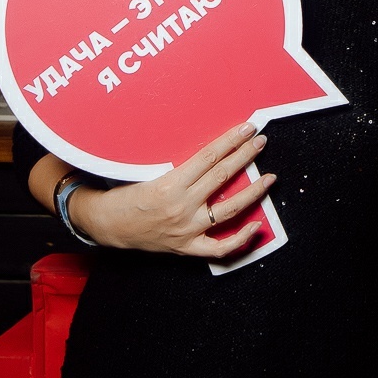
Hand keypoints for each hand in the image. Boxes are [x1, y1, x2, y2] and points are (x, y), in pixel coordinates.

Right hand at [73, 122, 276, 257]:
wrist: (107, 225)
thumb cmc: (126, 195)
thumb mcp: (150, 173)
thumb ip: (182, 168)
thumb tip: (213, 151)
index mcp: (170, 184)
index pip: (209, 157)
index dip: (231, 141)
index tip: (247, 129)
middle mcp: (182, 206)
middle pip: (222, 177)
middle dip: (245, 156)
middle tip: (261, 142)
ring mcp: (187, 229)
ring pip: (229, 210)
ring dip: (253, 192)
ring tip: (269, 178)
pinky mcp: (188, 247)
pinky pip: (220, 248)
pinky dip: (241, 240)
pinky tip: (258, 226)